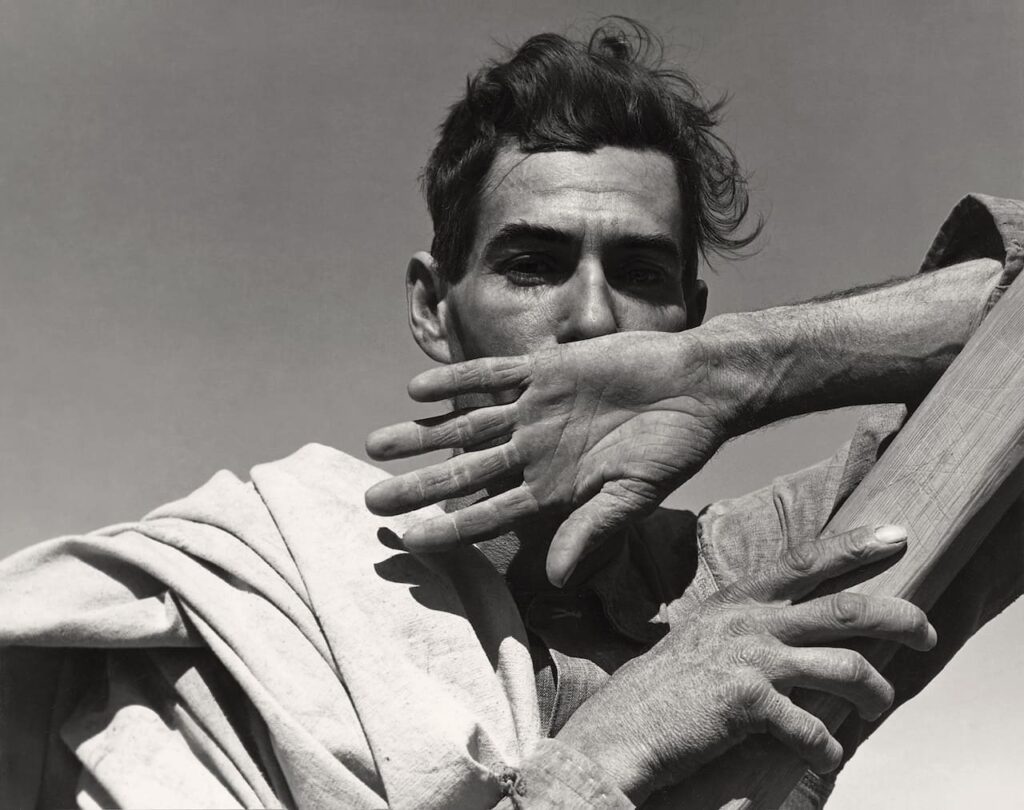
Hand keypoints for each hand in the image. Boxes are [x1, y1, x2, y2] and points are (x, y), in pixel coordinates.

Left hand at [365, 331, 737, 584]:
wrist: (698, 386)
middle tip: (370, 501)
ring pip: (466, 424)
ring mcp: (536, 409)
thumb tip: (551, 581)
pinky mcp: (546, 370)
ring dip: (422, 434)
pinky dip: (457, 381)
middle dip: (418, 486)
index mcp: (554, 488)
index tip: (407, 542)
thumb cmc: (673, 446)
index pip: (490, 513)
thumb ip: (590, 531)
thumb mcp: (633, 496)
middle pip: (464, 471)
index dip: (449, 528)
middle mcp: (535, 450)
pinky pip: (492, 375)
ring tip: (375, 445)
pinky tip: (417, 390)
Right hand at [555, 525, 935, 802]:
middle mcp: (747, 621)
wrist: (620, 727)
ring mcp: (748, 658)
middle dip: (897, 616)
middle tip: (926, 632)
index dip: (854, 546)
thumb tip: (792, 637)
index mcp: (736, 602)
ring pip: (844, 666)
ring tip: (879, 706)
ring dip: (874, 690)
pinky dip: (827, 745)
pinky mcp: (746, 702)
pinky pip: (812, 726)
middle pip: (843, 608)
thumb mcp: (702, 642)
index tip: (895, 534)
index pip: (804, 562)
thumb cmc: (662, 691)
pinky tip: (825, 754)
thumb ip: (745, 630)